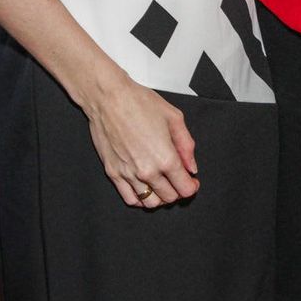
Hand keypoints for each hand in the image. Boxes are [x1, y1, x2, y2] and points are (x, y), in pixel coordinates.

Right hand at [85, 76, 198, 208]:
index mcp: (165, 158)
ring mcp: (128, 174)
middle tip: (178, 179)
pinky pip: (130, 199)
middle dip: (177, 190)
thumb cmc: (138, 102)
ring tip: (162, 184)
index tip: (191, 181)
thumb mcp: (174, 117)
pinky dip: (140, 199)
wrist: (108, 98)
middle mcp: (147, 171)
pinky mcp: (113, 173)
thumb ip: (186, 145)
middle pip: (169, 197)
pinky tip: (145, 188)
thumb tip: (191, 166)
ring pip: (150, 202)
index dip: (192, 186)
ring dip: (160, 197)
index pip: (185, 188)